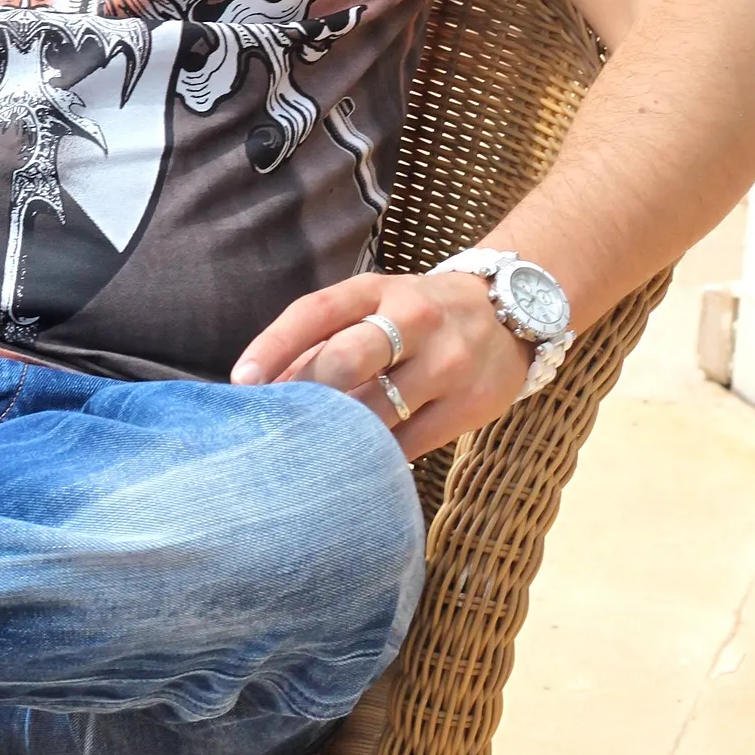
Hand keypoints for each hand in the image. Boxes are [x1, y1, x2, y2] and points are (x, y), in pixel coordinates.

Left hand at [230, 270, 532, 459]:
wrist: (512, 312)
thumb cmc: (418, 314)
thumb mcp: (376, 304)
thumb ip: (326, 338)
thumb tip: (265, 388)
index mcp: (377, 288)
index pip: (314, 312)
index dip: (273, 345)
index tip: (243, 381)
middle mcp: (413, 319)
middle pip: (345, 359)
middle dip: (307, 396)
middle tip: (278, 425)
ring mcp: (447, 362)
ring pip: (377, 410)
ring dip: (338, 435)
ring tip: (309, 453)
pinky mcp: (471, 404)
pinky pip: (409, 442)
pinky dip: (377, 456)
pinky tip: (357, 465)